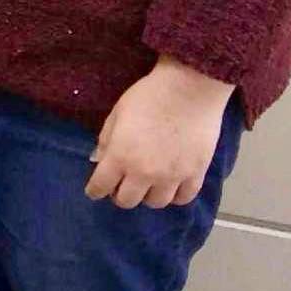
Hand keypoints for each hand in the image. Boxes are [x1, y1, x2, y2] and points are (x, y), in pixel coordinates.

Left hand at [85, 61, 233, 209]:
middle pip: (126, 201)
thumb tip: (100, 161)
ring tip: (148, 183)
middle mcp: (144, 173)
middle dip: (119, 194)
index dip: (95, 190)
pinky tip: (171, 185)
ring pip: (155, 203)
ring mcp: (172, 176)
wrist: (189, 87)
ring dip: (147, 195)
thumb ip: (106, 141)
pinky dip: (174, 195)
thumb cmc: (148, 95)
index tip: (95, 189)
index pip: (100, 187)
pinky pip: (183, 198)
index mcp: (120, 157)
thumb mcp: (117, 113)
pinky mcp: (196, 174)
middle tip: (122, 183)